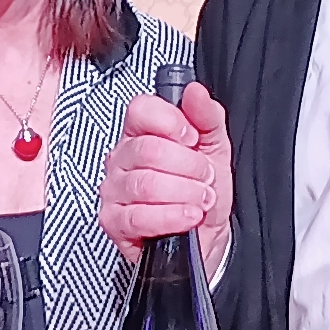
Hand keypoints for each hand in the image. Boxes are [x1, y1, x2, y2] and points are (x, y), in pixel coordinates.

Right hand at [99, 83, 232, 267]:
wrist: (207, 237)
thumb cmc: (204, 191)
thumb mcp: (215, 149)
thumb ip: (207, 116)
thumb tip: (195, 92)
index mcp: (141, 132)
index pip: (141, 109)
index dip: (172, 122)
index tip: (193, 139)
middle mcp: (121, 157)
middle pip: (149, 149)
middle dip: (189, 166)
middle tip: (203, 177)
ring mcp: (113, 189)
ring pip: (147, 183)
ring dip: (185, 193)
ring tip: (200, 200)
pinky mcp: (113, 222)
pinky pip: (139, 216)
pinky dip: (172, 217)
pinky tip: (188, 217)